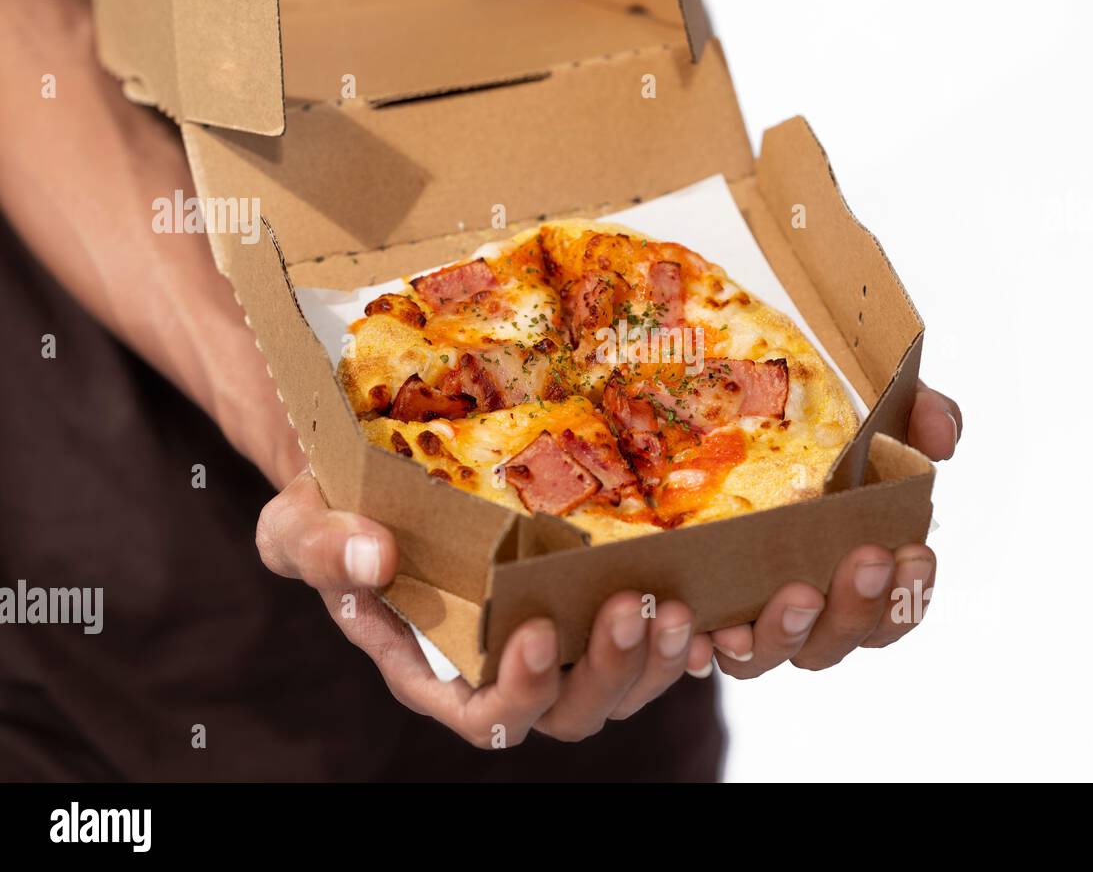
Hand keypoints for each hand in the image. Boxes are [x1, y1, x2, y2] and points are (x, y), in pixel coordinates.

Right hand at [255, 469, 715, 746]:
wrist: (374, 476)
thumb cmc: (330, 512)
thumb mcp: (297, 524)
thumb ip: (318, 546)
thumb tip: (371, 555)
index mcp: (433, 668)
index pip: (483, 713)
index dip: (516, 692)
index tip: (536, 632)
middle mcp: (499, 666)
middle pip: (567, 712)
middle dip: (605, 672)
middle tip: (630, 607)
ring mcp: (550, 638)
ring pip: (617, 687)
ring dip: (654, 659)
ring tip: (673, 603)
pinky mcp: (584, 602)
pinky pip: (642, 643)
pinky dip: (674, 636)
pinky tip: (697, 597)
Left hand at [707, 380, 961, 676]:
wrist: (708, 410)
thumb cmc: (808, 421)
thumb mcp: (873, 405)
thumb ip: (921, 414)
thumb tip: (942, 441)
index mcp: (848, 573)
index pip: (890, 614)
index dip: (908, 597)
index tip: (915, 552)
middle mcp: (798, 606)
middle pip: (834, 642)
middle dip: (858, 607)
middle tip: (868, 557)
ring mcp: (739, 613)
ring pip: (766, 654)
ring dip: (788, 630)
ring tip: (799, 591)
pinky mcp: (689, 608)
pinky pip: (694, 647)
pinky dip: (704, 648)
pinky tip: (713, 629)